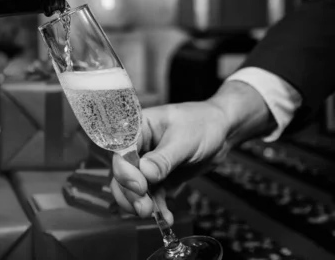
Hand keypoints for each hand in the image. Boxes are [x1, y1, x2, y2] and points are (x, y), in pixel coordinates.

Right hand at [111, 81, 275, 224]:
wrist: (221, 132)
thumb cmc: (202, 124)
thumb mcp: (184, 140)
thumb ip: (164, 158)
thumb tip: (145, 173)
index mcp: (137, 129)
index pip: (121, 151)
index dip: (124, 171)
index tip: (139, 187)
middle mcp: (137, 147)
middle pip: (123, 173)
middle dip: (130, 193)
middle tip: (144, 208)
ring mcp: (146, 165)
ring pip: (132, 188)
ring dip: (140, 204)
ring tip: (154, 215)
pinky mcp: (158, 179)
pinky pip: (151, 196)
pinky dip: (157, 208)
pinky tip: (166, 218)